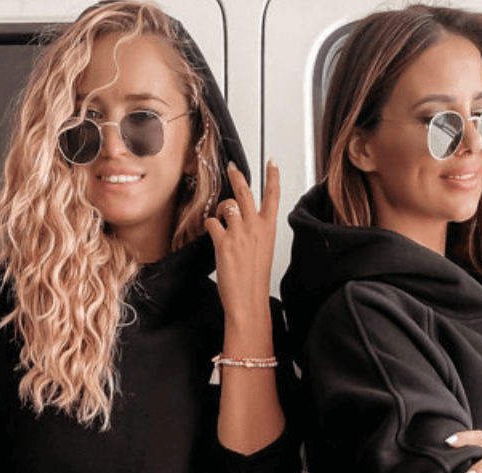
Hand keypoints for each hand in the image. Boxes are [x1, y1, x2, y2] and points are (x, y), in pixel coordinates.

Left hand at [206, 161, 279, 335]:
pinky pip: (211, 223)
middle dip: (236, 175)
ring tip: (221, 221)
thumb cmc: (255, 281)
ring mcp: (239, 233)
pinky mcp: (223, 242)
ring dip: (220, 211)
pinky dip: (209, 227)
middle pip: (245, 191)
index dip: (272, 177)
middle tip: (231, 167)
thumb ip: (255, 234)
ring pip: (226, 205)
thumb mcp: (263, 252)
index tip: (271, 162)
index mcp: (268, 229)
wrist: (249, 300)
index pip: (273, 196)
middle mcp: (255, 227)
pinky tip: (212, 235)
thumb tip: (241, 223)